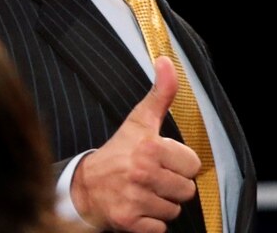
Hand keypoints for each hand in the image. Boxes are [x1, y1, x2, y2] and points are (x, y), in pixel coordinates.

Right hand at [71, 56, 200, 232]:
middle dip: (173, 185)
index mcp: (150, 148)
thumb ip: (161, 93)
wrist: (83, 187)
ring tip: (145, 191)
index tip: (163, 160)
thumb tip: (166, 61)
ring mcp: (135, 199)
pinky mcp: (128, 222)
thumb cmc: (117, 153)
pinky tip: (139, 207)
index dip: (180, 163)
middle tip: (154, 177)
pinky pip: (160, 228)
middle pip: (187, 189)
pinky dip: (152, 222)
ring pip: (174, 209)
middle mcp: (142, 173)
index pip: (193, 164)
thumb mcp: (139, 120)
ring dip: (163, 203)